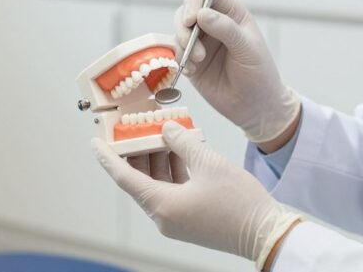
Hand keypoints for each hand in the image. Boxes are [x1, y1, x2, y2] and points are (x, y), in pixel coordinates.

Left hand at [92, 122, 301, 268]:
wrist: (266, 233)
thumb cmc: (240, 203)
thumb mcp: (209, 162)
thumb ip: (182, 142)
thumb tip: (167, 129)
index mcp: (162, 205)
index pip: (124, 178)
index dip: (107, 158)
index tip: (95, 142)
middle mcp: (164, 216)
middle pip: (139, 179)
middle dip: (137, 152)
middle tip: (134, 128)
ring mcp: (176, 220)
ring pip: (156, 184)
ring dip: (156, 159)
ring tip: (160, 132)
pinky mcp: (189, 219)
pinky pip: (171, 191)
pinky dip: (171, 170)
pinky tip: (179, 149)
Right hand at [174, 0, 299, 144]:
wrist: (254, 108)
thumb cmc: (259, 74)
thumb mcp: (247, 49)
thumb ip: (226, 30)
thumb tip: (201, 14)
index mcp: (231, 14)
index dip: (196, 0)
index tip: (193, 18)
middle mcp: (214, 24)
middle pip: (187, 10)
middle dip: (184, 25)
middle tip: (190, 42)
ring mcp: (201, 42)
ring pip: (179, 30)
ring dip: (183, 43)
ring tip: (197, 60)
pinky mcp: (191, 60)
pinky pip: (177, 52)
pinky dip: (181, 59)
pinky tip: (192, 71)